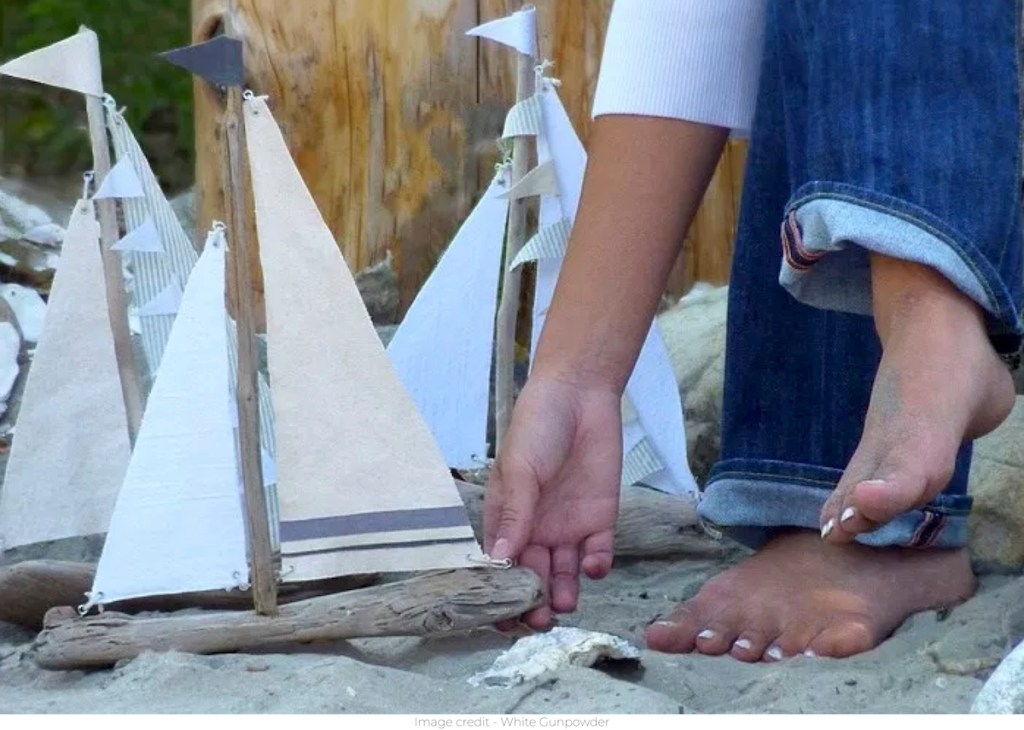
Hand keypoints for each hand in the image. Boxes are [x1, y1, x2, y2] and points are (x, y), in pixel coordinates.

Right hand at [484, 375, 622, 628]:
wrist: (580, 396)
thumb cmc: (537, 427)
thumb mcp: (520, 470)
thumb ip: (515, 515)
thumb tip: (498, 558)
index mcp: (507, 518)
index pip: (500, 565)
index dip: (500, 592)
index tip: (502, 615)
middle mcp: (536, 530)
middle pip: (532, 577)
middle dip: (533, 602)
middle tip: (538, 619)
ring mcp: (568, 527)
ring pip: (564, 574)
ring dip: (563, 592)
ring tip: (564, 604)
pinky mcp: (599, 520)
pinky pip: (598, 554)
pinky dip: (595, 566)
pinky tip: (592, 566)